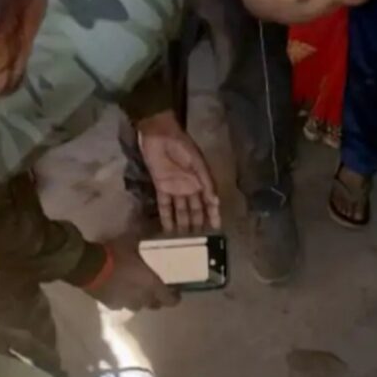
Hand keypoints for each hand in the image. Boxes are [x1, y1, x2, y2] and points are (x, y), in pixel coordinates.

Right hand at [84, 239, 179, 311]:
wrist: (88, 266)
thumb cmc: (115, 254)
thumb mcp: (131, 240)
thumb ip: (143, 235)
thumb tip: (152, 224)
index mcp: (151, 284)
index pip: (169, 299)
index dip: (174, 298)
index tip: (175, 293)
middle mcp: (141, 298)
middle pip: (154, 305)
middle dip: (156, 299)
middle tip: (155, 289)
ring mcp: (125, 303)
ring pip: (138, 306)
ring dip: (139, 300)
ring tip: (135, 290)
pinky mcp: (110, 304)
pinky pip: (121, 304)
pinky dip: (122, 299)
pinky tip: (118, 290)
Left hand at [136, 110, 219, 232]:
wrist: (159, 134)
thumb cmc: (181, 145)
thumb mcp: (197, 162)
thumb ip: (206, 181)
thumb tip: (215, 201)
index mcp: (201, 180)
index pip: (209, 202)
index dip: (213, 215)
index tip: (217, 230)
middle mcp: (190, 187)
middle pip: (195, 210)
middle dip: (198, 224)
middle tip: (199, 242)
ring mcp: (175, 189)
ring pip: (181, 211)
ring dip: (183, 224)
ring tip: (184, 241)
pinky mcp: (161, 188)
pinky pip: (164, 206)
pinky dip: (166, 218)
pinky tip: (168, 230)